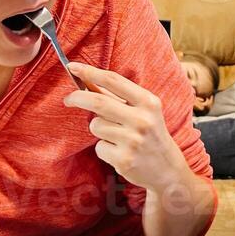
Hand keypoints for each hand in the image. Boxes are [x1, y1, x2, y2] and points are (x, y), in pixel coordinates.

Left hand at [63, 62, 188, 192]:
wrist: (167, 169)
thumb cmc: (150, 134)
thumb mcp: (143, 111)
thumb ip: (118, 97)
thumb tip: (87, 82)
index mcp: (148, 102)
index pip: (113, 80)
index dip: (90, 72)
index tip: (72, 67)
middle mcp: (142, 120)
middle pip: (98, 102)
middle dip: (77, 98)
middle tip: (68, 99)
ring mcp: (133, 141)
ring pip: (96, 125)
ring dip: (98, 128)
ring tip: (115, 135)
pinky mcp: (123, 160)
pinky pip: (99, 146)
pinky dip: (104, 147)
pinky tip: (119, 151)